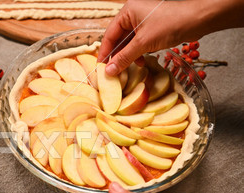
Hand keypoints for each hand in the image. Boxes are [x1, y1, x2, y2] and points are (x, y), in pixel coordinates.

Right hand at [98, 0, 243, 75]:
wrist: (200, 18)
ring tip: (127, 69)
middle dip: (116, 56)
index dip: (105, 52)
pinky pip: (139, 43)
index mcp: (127, 11)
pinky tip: (139, 62)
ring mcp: (143, 21)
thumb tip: (109, 71)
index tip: (100, 68)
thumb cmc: (171, 24)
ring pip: (129, 42)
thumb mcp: (144, 43)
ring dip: (127, 57)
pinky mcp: (153, 28)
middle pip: (118, 39)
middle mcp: (133, 14)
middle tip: (112, 72)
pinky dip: (137, 53)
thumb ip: (124, 58)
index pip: (109, 34)